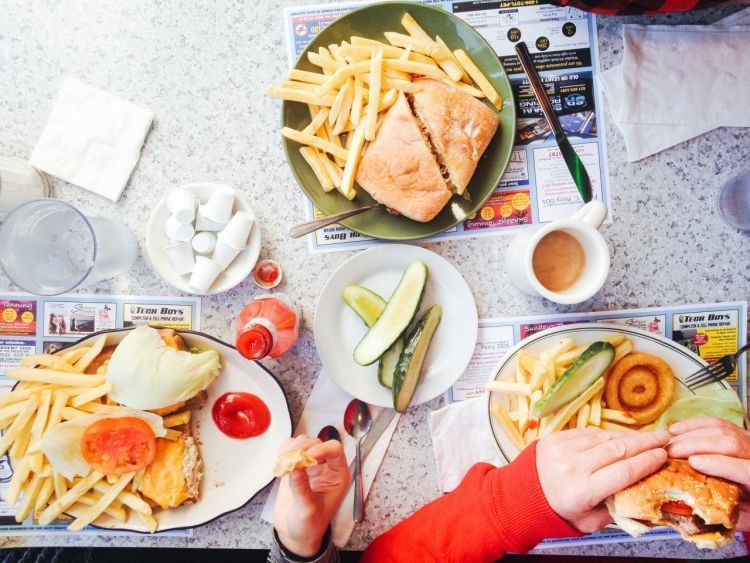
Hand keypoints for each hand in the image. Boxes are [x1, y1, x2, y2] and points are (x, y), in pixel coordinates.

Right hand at [273, 435, 349, 556]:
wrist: (295, 533)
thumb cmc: (309, 526)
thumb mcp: (308, 511)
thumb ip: (302, 490)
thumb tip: (296, 468)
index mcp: (337, 475)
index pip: (335, 450)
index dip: (321, 449)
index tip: (306, 456)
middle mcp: (326, 467)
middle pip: (316, 442)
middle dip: (302, 448)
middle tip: (290, 460)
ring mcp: (310, 465)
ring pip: (303, 442)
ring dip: (291, 448)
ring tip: (283, 463)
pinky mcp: (296, 466)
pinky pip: (290, 449)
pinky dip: (283, 452)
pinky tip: (280, 464)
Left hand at [537, 427, 669, 532]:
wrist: (521, 496)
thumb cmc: (559, 511)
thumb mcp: (588, 522)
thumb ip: (614, 509)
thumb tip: (641, 494)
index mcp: (582, 491)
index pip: (624, 471)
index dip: (647, 462)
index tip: (663, 456)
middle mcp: (572, 467)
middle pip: (617, 450)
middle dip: (644, 442)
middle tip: (664, 438)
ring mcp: (562, 449)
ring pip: (603, 437)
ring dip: (627, 436)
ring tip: (646, 437)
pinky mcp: (554, 437)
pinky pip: (587, 432)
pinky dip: (605, 434)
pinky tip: (619, 436)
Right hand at [667, 417, 749, 530]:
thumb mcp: (749, 518)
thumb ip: (730, 516)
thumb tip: (696, 509)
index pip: (744, 469)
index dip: (719, 464)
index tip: (693, 463)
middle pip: (729, 443)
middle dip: (697, 445)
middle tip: (671, 451)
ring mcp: (749, 440)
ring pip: (721, 429)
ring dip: (690, 433)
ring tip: (668, 443)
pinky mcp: (739, 432)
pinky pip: (716, 422)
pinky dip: (694, 424)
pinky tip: (676, 430)